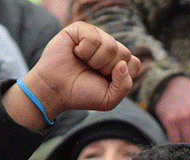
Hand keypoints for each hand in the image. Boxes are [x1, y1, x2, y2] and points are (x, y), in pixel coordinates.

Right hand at [5, 22, 140, 127]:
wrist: (55, 90)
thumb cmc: (81, 93)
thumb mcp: (109, 99)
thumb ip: (124, 86)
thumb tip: (123, 63)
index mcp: (118, 62)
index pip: (134, 63)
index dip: (120, 76)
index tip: (104, 81)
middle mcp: (109, 47)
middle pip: (124, 54)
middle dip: (107, 69)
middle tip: (92, 72)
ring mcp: (96, 37)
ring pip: (111, 45)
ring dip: (96, 61)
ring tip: (83, 63)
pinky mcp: (81, 29)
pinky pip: (93, 37)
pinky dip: (84, 50)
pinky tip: (75, 53)